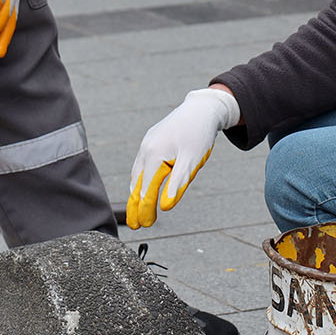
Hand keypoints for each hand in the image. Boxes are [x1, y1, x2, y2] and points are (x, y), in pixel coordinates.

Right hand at [126, 86, 238, 228]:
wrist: (201, 108)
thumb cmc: (199, 135)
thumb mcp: (191, 161)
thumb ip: (177, 184)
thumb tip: (165, 206)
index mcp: (154, 155)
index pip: (146, 190)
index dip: (145, 209)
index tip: (146, 225)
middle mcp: (146, 149)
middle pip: (137, 183)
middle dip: (135, 206)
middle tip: (135, 225)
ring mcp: (146, 144)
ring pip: (137, 174)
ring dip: (136, 194)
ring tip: (135, 211)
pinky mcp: (151, 141)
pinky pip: (141, 165)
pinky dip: (140, 180)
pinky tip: (142, 186)